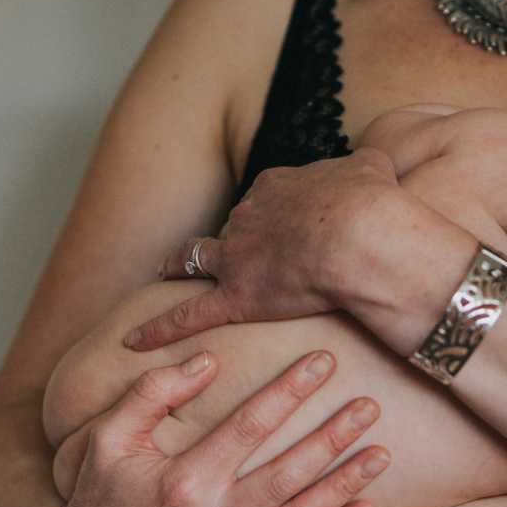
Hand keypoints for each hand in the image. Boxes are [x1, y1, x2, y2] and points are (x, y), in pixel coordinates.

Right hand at [42, 348, 389, 506]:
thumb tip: (206, 363)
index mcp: (184, 481)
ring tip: (382, 453)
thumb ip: (151, 394)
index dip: (289, 391)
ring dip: (345, 484)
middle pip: (289, 471)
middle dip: (333, 436)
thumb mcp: (106, 438)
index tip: (322, 362)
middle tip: (369, 405)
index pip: (249, 426)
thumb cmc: (99, 497)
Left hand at [122, 147, 400, 350]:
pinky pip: (189, 316)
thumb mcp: (372, 168)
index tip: (287, 224)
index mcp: (277, 186)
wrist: (359, 235)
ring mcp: (237, 257)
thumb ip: (364, 168)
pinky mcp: (236, 299)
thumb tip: (371, 168)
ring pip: (198, 257)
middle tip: (240, 252)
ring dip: (182, 264)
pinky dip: (160, 328)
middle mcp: (248, 217)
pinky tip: (135, 339)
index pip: (269, 198)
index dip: (277, 213)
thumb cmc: (372, 204)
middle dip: (237, 239)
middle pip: (235, 227)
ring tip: (167, 270)